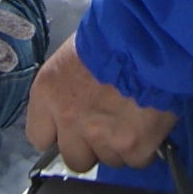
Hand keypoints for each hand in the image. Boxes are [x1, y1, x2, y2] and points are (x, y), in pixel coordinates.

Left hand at [25, 44, 172, 170]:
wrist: (153, 34)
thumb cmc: (113, 33)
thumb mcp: (75, 53)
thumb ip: (67, 87)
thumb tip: (75, 105)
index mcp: (48, 92)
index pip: (39, 137)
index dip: (60, 134)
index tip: (74, 127)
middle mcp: (70, 119)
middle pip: (75, 158)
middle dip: (91, 146)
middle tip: (109, 124)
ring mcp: (102, 136)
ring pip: (109, 160)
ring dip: (120, 145)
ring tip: (134, 117)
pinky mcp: (134, 145)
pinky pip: (136, 160)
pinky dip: (145, 147)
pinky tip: (150, 124)